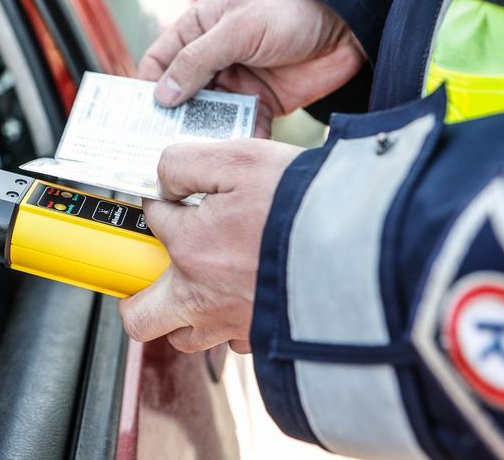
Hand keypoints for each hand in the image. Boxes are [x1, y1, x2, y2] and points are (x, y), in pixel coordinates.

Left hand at [118, 139, 302, 352]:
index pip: (154, 221)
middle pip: (142, 316)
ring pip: (186, 337)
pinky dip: (233, 325)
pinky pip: (234, 344)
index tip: (179, 197)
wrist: (366, 250)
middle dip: (138, 297)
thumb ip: (186, 163)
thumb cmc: (304, 204)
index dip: (164, 202)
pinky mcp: (265, 341)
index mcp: (191, 247)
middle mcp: (203, 295)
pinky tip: (249, 297)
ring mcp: (233, 325)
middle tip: (152, 275)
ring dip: (185, 315)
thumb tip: (163, 179)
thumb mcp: (239, 160)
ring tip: (204, 286)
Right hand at [137, 0, 364, 137]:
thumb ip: (197, 60)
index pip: (158, 63)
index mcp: (196, 31)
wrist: (346, 31)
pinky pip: (237, 128)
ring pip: (206, 116)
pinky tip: (230, 154)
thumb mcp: (237, 30)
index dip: (147, 89)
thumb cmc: (290, 14)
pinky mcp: (256, 105)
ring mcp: (233, 84)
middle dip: (172, 120)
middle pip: (178, 97)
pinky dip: (234, 141)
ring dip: (202, 134)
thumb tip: (163, 94)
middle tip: (162, 145)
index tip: (140, 117)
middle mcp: (210, 60)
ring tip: (196, 154)